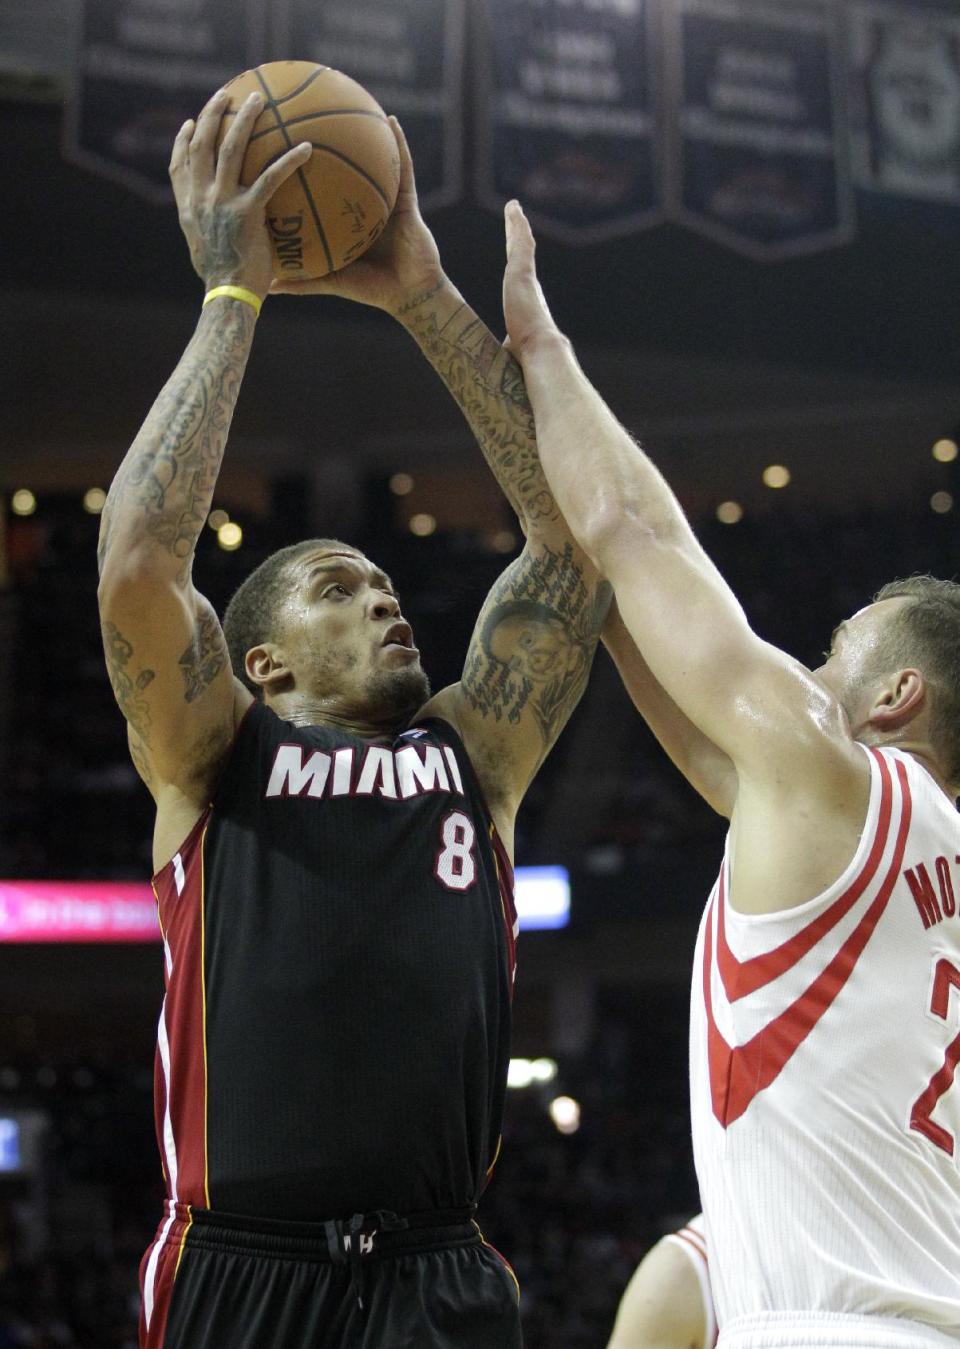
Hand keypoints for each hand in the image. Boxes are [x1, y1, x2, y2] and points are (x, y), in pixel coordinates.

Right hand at [170, 88, 311, 299]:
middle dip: (213, 113)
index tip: (190, 124)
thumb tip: (226, 233)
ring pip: (232, 148)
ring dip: (245, 118)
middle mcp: (199, 198)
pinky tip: (307, 148)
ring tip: (259, 99)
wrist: (228, 298)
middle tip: (227, 94)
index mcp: (188, 208)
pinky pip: (271, 177)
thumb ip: (213, 235)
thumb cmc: (225, 284)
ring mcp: (221, 202)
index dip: (182, 141)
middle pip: (202, 143)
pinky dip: (289, 160)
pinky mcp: (246, 212)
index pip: (178, 166)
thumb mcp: (207, 255)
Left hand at [269, 117, 442, 311]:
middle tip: (302, 112)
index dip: (297, 168)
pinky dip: (399, 144)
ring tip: (346, 97)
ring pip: (371, 158)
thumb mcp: (332, 281)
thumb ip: (301, 280)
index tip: (275, 147)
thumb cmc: (373, 290)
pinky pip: (403, 167)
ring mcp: (384, 198)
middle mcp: (360, 202)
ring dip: (362, 129)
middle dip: (321, 137)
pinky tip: (391, 121)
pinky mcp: (406, 200)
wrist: (410, 295)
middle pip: (338, 164)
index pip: (317, 190)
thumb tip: (266, 285)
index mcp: (343, 218)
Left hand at [502, 200, 562, 356]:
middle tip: (518, 224)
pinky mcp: (521, 274)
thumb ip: (510, 355)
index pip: (522, 284)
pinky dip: (517, 225)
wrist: (541, 357)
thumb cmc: (528, 364)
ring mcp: (527, 281)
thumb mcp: (513, 355)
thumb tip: (504, 374)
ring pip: (522, 246)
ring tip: (514, 210)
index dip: (519, 272)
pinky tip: (513, 209)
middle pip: (523, 259)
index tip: (518, 266)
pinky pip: (519, 243)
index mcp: (528, 308)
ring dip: (518, 227)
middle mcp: (531, 291)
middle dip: (520, 240)